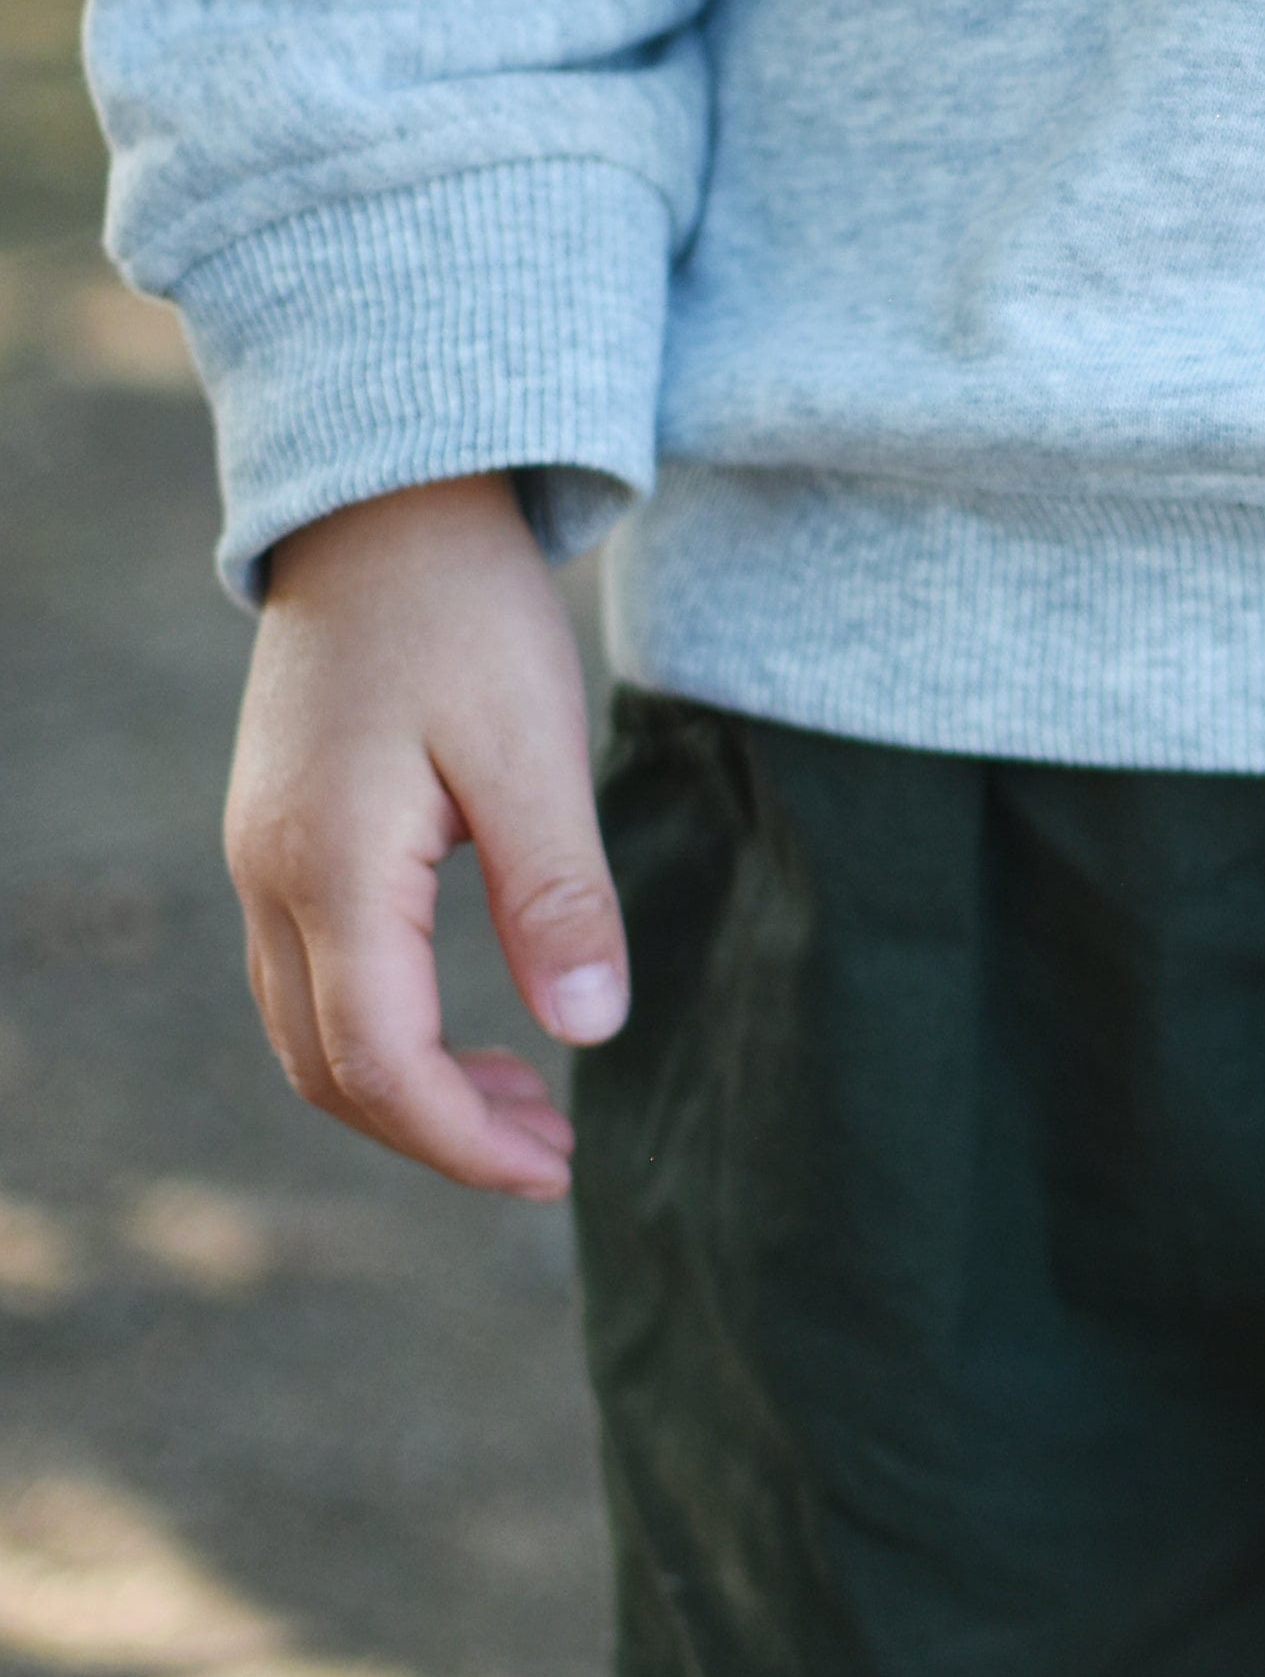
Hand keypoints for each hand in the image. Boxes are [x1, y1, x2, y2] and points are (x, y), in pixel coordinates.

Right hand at [226, 475, 621, 1200]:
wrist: (386, 507)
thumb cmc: (468, 613)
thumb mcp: (536, 749)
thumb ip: (558, 894)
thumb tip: (587, 1033)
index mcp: (330, 867)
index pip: (379, 1061)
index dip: (463, 1140)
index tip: (556, 1169)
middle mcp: (271, 876)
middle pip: (330, 1070)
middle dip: (439, 1135)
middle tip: (556, 1156)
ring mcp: (265, 858)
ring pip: (312, 1033)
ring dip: (411, 1092)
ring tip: (527, 1109)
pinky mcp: (285, 838)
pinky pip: (315, 979)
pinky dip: (388, 1034)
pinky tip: (475, 1033)